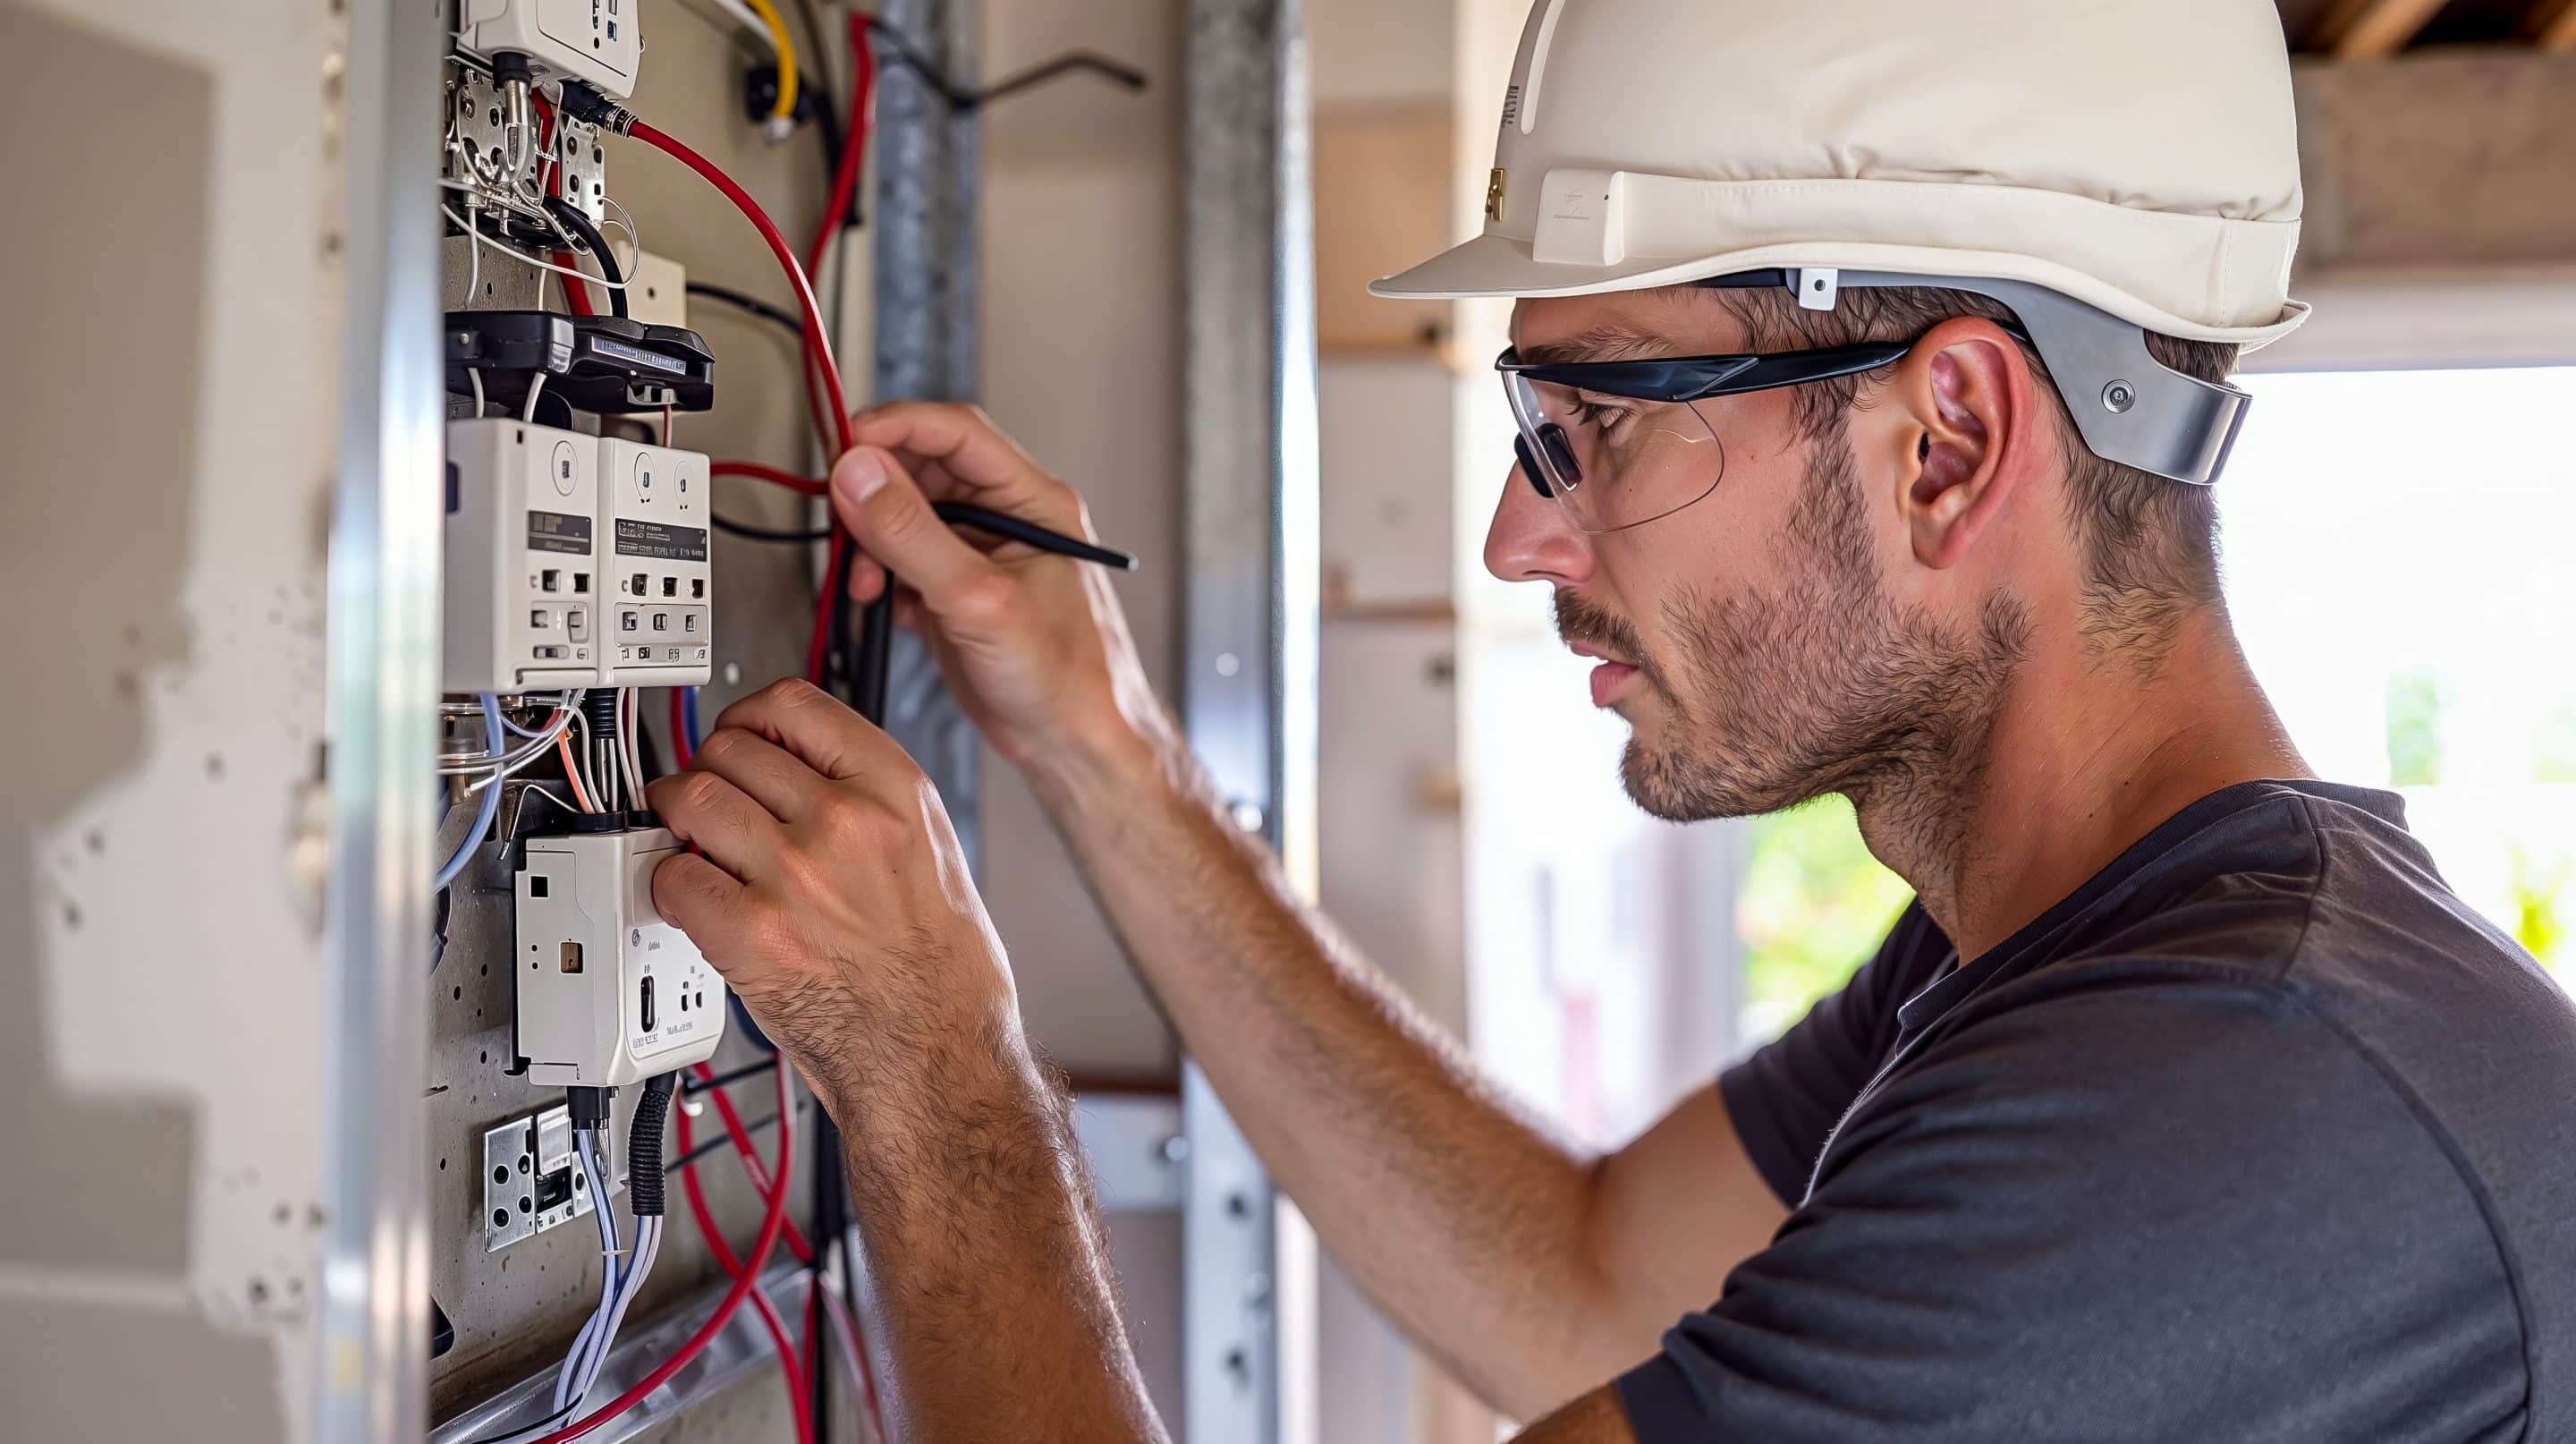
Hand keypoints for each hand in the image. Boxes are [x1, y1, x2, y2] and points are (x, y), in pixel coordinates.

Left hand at [647, 678, 1020, 1120]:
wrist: (936, 1053)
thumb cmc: (943, 970)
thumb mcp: (933, 849)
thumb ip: (868, 799)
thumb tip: (799, 771)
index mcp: (895, 791)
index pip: (791, 704)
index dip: (748, 717)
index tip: (738, 736)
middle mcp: (843, 821)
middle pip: (729, 749)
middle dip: (707, 771)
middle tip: (707, 800)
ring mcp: (792, 875)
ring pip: (689, 800)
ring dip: (674, 818)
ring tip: (688, 841)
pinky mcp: (748, 933)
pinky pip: (670, 876)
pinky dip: (668, 885)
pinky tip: (694, 899)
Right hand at [830, 402, 1169, 778]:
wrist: (1074, 744)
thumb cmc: (1064, 678)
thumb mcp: (979, 601)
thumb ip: (914, 536)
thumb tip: (860, 475)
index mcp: (1033, 501)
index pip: (955, 432)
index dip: (895, 428)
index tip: (844, 447)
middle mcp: (1006, 518)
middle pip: (921, 469)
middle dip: (873, 494)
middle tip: (843, 521)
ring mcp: (978, 554)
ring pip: (904, 515)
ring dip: (871, 541)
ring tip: (866, 583)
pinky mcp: (954, 591)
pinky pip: (901, 560)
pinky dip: (879, 576)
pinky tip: (880, 605)